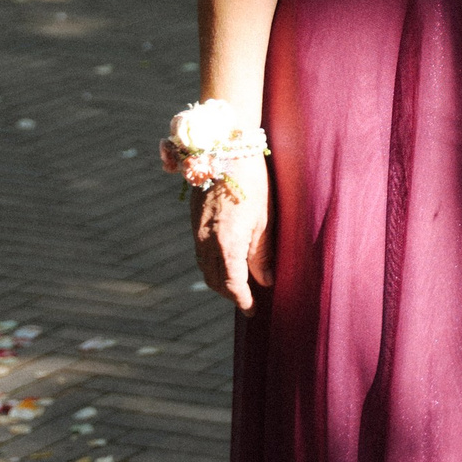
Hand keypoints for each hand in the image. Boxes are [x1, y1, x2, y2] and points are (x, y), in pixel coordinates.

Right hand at [189, 164, 273, 313]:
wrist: (224, 150)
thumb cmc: (252, 183)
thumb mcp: (265, 219)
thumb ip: (262, 253)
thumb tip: (266, 281)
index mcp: (226, 244)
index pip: (232, 284)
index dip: (243, 300)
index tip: (253, 310)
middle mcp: (207, 242)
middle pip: (215, 280)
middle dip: (231, 294)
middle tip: (249, 300)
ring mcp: (197, 233)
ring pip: (205, 268)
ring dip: (220, 281)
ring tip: (240, 285)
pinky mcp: (195, 223)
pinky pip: (201, 254)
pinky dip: (213, 265)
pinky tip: (228, 263)